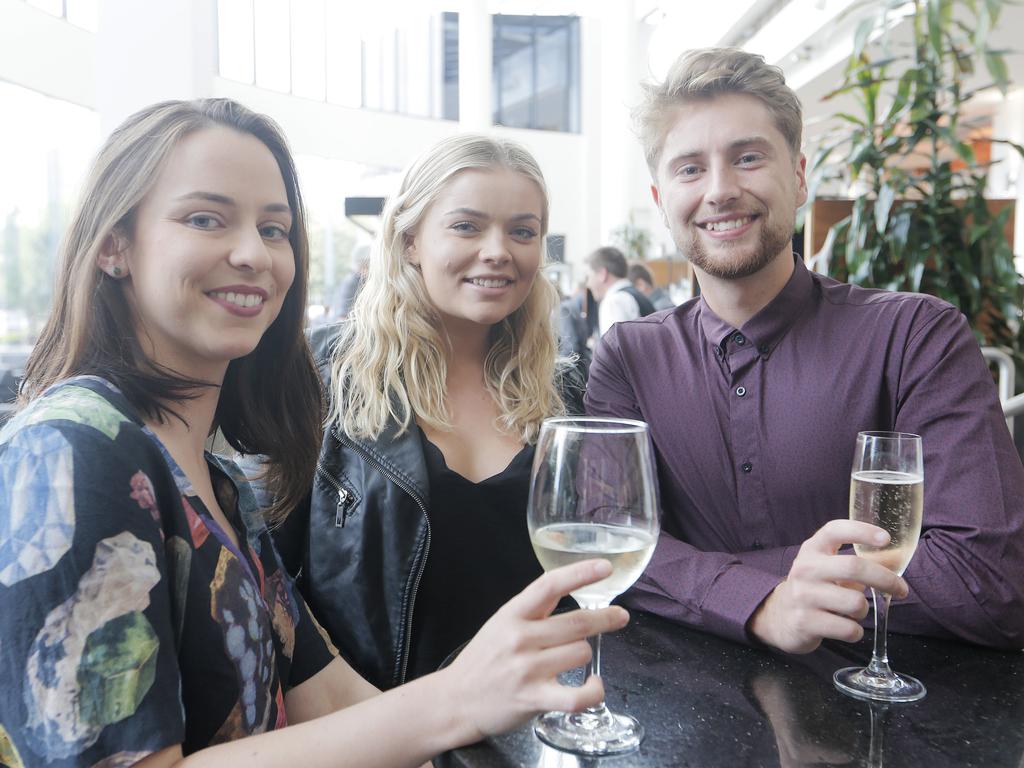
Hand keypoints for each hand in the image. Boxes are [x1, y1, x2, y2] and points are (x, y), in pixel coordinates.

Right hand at [436, 559, 628, 741]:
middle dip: (605, 618)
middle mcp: (520, 638)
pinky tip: (594, 685)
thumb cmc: (483, 660)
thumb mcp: (501, 623)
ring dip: (585, 655)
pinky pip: (577, 696)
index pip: (550, 585)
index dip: (580, 573)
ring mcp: (527, 670)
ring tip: (574, 660)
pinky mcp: (534, 699)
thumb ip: (533, 610)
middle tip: (619, 616)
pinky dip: (593, 691)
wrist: (455, 700)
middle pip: (577, 623)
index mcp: (513, 614)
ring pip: (581, 653)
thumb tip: (571, 589)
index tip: (604, 567)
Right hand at [748, 520, 907, 653]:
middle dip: (886, 580)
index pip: (834, 530)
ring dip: (864, 610)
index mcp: (812, 550)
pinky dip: (855, 632)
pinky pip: (848, 629)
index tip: (886, 538)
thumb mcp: (827, 568)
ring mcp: (803, 596)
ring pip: (856, 603)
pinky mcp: (805, 622)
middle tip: (901, 590)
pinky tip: (845, 627)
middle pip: (854, 567)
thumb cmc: (814, 588)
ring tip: (854, 611)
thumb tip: (896, 560)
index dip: (861, 531)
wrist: (779, 617)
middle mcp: (805, 569)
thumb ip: (856, 563)